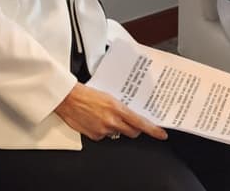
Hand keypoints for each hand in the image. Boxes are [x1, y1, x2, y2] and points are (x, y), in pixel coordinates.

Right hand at [53, 83, 167, 141]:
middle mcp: (112, 121)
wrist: (67, 98)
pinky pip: (104, 136)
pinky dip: (103, 130)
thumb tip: (128, 113)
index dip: (153, 130)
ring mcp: (103, 130)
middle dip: (134, 129)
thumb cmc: (85, 93)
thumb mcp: (107, 95)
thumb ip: (119, 107)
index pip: (141, 123)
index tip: (162, 134)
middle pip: (132, 132)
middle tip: (130, 122)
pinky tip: (96, 120)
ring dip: (116, 128)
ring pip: (117, 134)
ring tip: (105, 116)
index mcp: (117, 108)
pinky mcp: (95, 136)